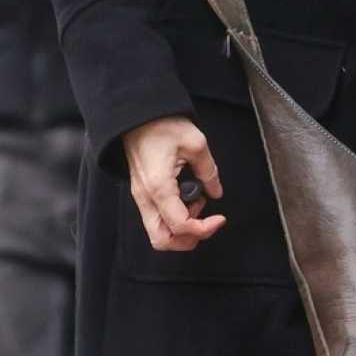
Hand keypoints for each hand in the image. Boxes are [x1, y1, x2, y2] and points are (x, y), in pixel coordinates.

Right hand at [123, 117, 225, 253]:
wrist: (136, 115)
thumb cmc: (161, 124)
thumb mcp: (195, 143)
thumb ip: (209, 172)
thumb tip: (216, 192)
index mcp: (159, 187)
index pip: (181, 226)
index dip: (204, 229)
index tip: (220, 219)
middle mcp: (146, 198)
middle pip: (162, 240)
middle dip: (188, 239)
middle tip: (207, 223)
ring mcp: (141, 198)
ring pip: (157, 233)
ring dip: (181, 230)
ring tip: (196, 206)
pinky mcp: (142, 194)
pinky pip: (156, 219)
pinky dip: (173, 220)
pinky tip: (187, 199)